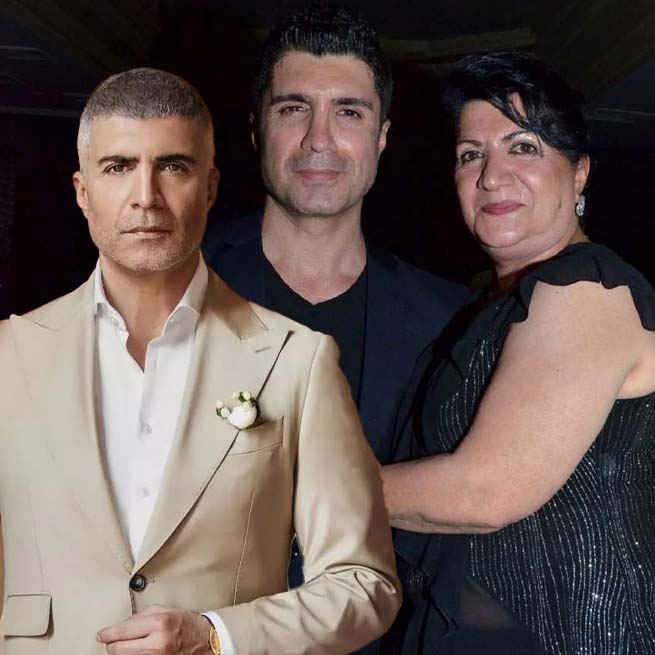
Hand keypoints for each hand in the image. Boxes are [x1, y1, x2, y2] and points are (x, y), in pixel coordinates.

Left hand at [97, 605, 211, 653]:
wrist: (204, 640)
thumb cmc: (186, 623)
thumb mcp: (165, 610)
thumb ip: (142, 615)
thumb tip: (122, 624)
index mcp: (158, 623)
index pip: (122, 631)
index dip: (107, 633)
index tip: (101, 634)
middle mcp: (156, 643)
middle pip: (117, 649)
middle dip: (113, 644)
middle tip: (114, 639)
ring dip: (122, 652)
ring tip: (129, 645)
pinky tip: (137, 650)